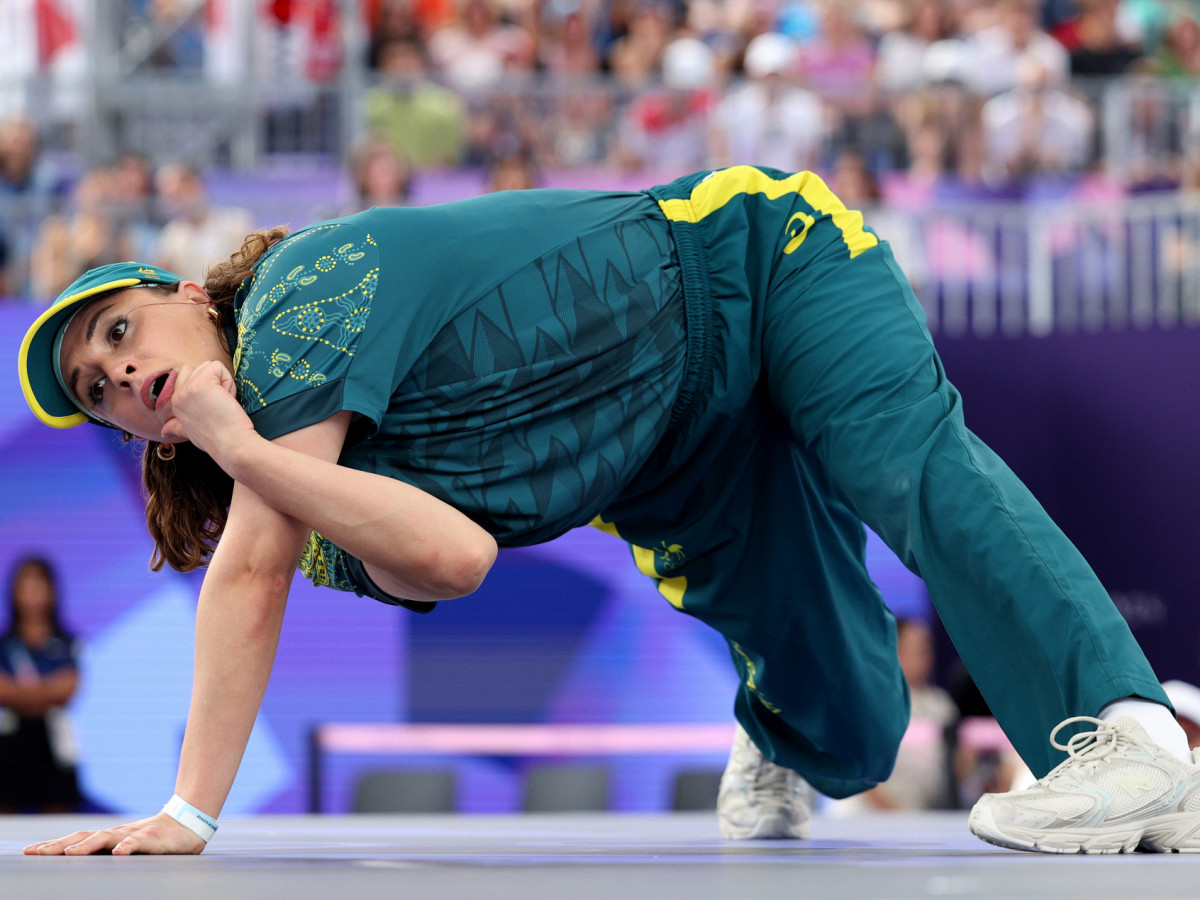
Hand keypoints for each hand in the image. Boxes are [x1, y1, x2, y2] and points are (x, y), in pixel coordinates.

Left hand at [24, 811, 206, 855]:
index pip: (76, 839)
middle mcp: (117, 834)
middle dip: (60, 845)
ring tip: (71, 854)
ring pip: (107, 838)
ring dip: (88, 846)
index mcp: (110, 837)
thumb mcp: (127, 846)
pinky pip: (140, 842)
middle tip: (37, 853)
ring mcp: (135, 835)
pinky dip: (129, 847)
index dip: (54, 845)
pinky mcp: (153, 839)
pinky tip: (120, 853)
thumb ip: (108, 851)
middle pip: (84, 837)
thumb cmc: (155, 838)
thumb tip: (80, 860)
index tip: (30, 852)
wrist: (189, 822)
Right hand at [161, 360, 256, 467]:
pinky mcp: (203, 382)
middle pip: (197, 368)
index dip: (206, 387)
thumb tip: (164, 433)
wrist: (231, 445)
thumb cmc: (216, 440)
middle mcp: (178, 394)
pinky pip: (218, 367)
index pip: (187, 376)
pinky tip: (227, 398)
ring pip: (209, 366)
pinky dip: (228, 381)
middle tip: (219, 403)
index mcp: (175, 403)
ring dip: (223, 381)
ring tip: (223, 402)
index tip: (213, 407)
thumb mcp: (189, 433)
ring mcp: (188, 387)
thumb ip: (176, 427)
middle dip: (214, 381)